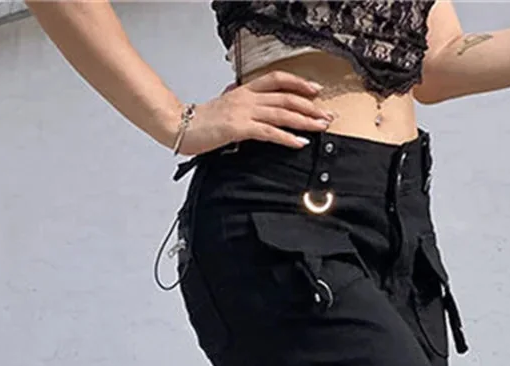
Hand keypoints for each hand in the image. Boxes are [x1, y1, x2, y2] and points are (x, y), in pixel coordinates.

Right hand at [176, 71, 332, 154]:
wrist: (181, 126)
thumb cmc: (203, 121)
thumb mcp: (226, 107)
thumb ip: (243, 106)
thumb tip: (256, 110)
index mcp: (245, 90)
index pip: (277, 79)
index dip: (298, 83)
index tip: (316, 91)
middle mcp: (247, 97)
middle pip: (286, 97)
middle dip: (310, 106)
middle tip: (327, 115)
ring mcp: (244, 112)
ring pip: (282, 113)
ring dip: (304, 120)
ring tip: (321, 127)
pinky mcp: (240, 128)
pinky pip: (269, 132)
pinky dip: (287, 137)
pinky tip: (299, 142)